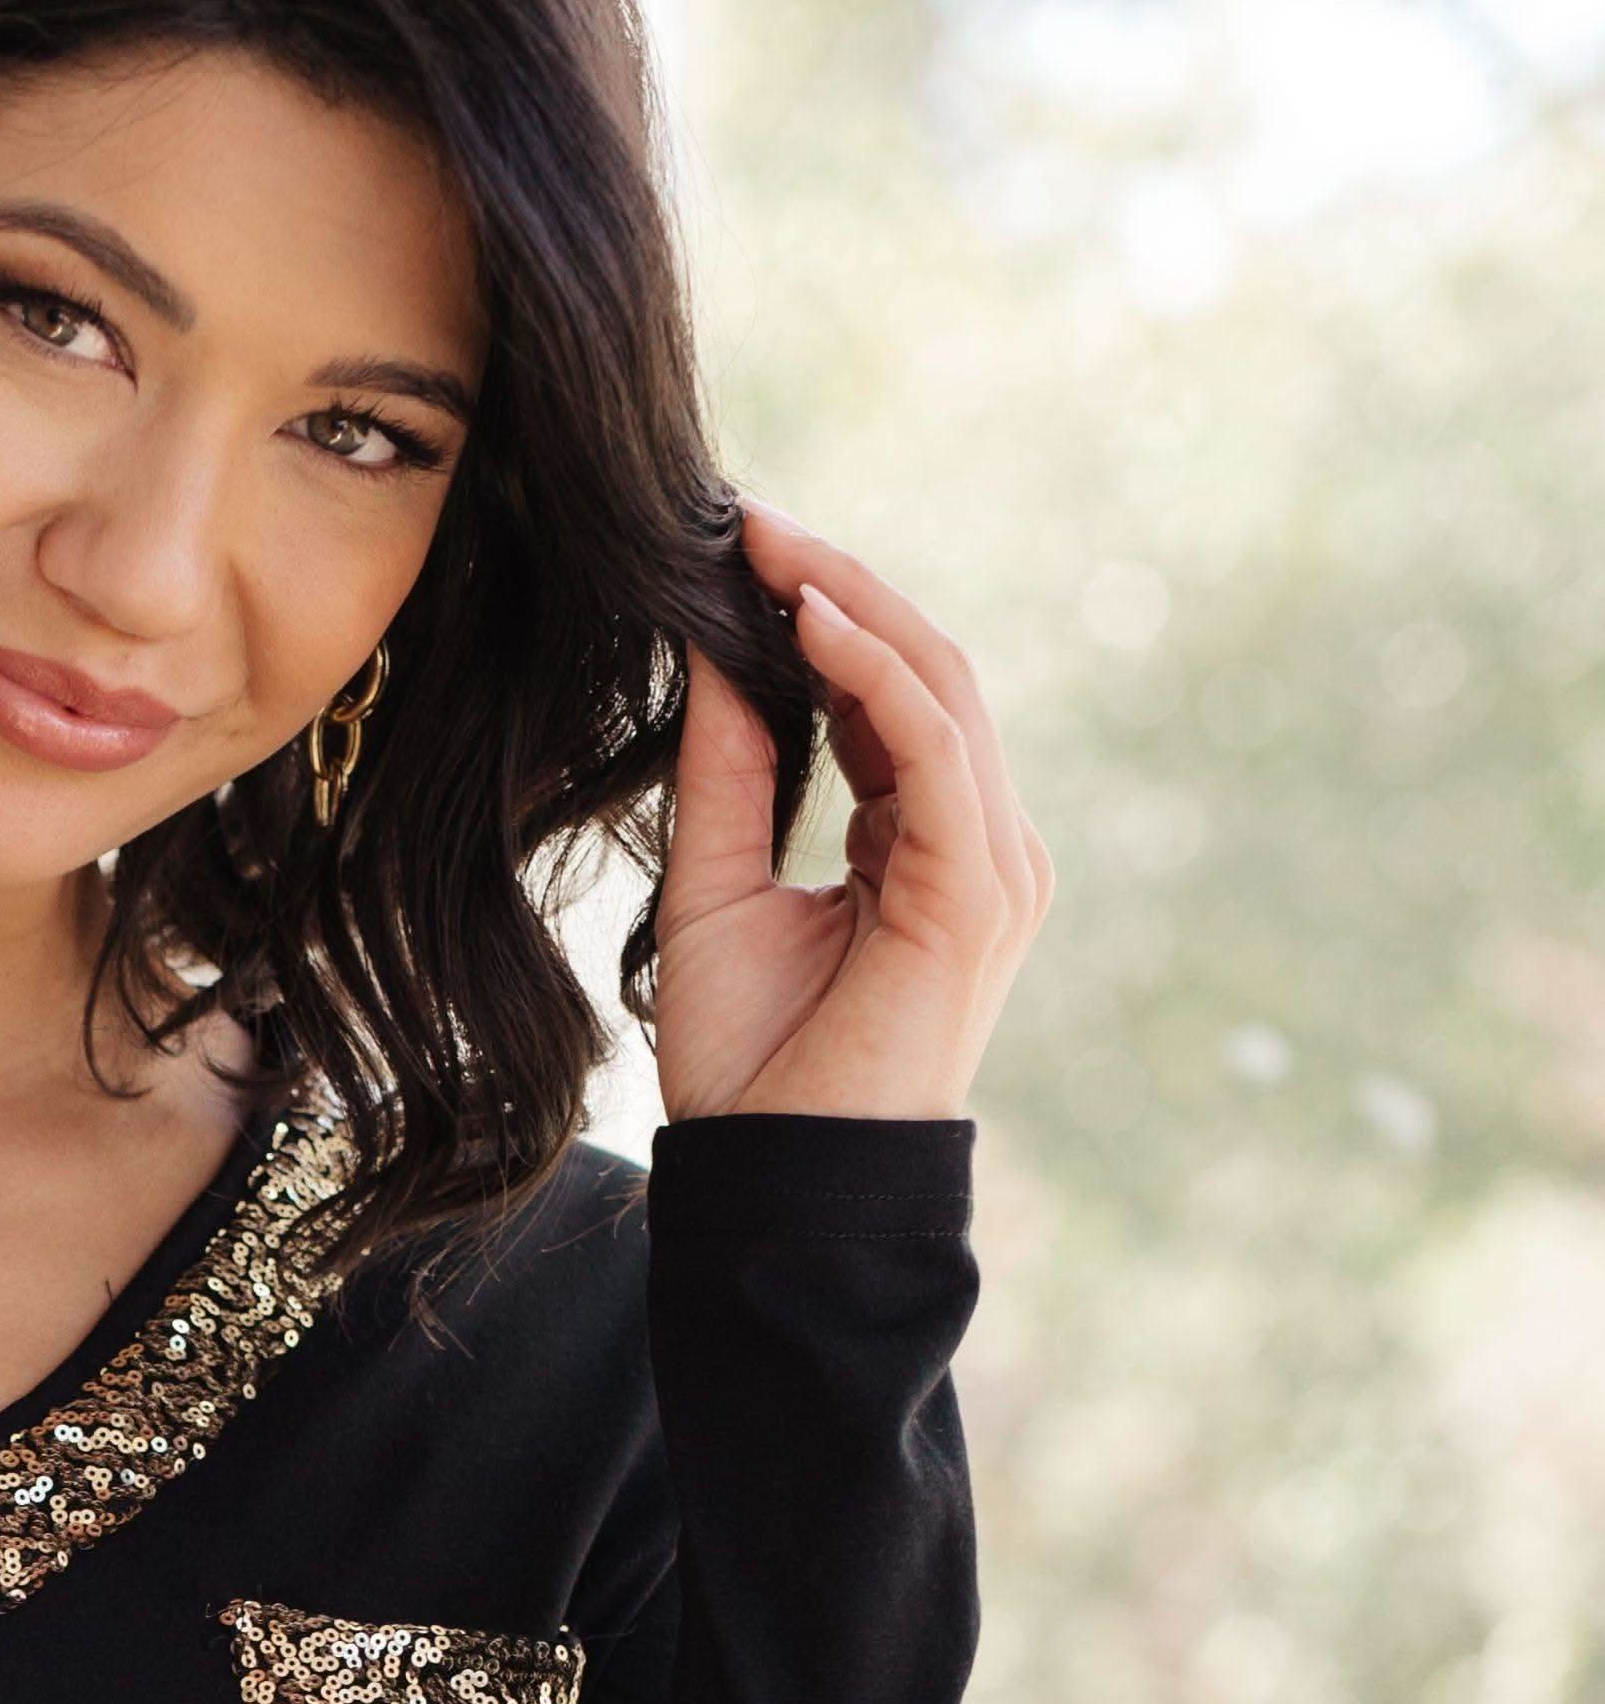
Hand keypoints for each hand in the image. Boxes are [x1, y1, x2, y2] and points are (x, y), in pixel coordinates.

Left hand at [650, 506, 1050, 1123]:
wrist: (771, 1185)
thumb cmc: (749, 1067)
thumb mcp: (714, 888)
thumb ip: (728, 772)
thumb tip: (712, 651)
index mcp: (926, 846)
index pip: (892, 697)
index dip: (821, 614)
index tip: (738, 549)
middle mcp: (977, 845)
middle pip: (926, 670)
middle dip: (837, 585)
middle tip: (748, 518)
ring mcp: (991, 864)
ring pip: (940, 688)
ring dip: (852, 604)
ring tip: (767, 545)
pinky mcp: (973, 887)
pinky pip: (936, 747)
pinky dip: (872, 675)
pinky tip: (804, 624)